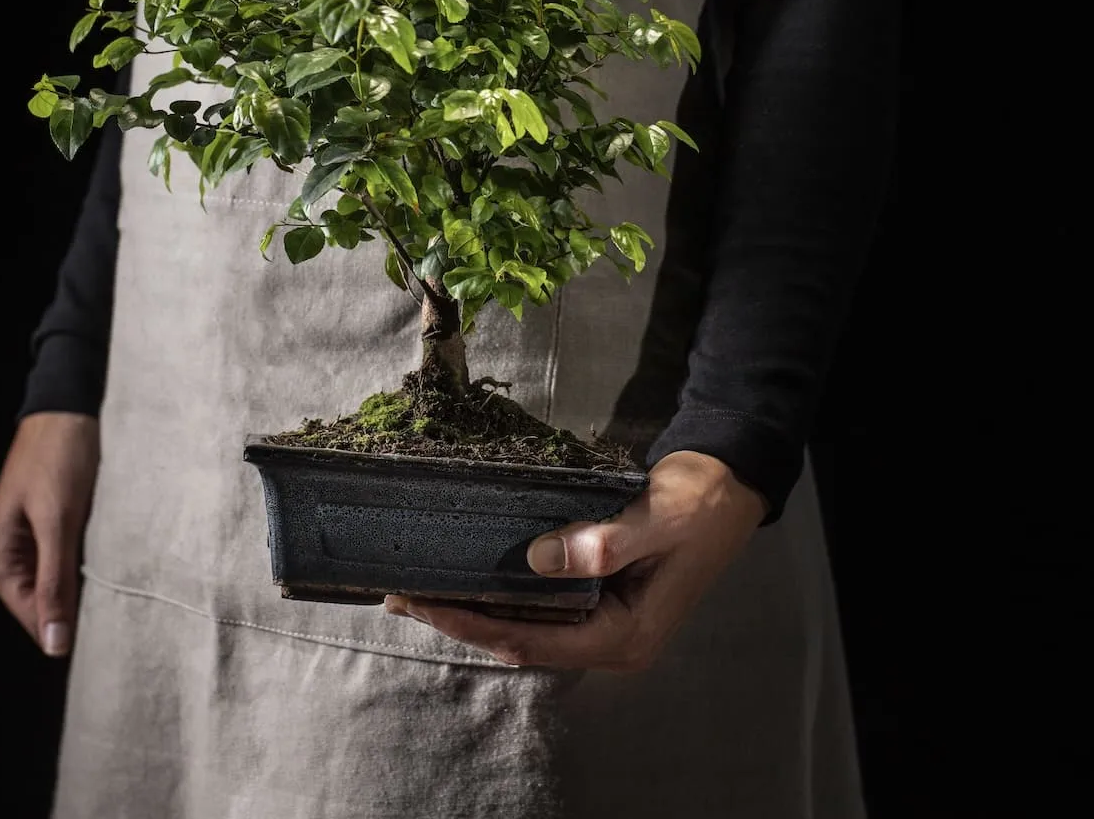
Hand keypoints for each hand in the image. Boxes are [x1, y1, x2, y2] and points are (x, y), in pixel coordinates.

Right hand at [0, 412, 100, 656]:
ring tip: (120, 592)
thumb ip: (54, 582)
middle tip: (120, 612)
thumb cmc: (58, 457)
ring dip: (85, 588)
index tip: (108, 637)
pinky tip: (113, 567)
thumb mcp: (58, 522)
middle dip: (78, 610)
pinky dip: (88, 567)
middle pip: (45, 605)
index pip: (33, 618)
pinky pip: (69, 562)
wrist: (69, 406)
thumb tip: (54, 644)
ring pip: (59, 584)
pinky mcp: (52, 527)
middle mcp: (8, 555)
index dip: (67, 631)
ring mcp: (30, 541)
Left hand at [385, 450, 766, 669]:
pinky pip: (536, 609)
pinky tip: (465, 579)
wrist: (729, 486)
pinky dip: (497, 597)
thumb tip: (540, 559)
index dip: (473, 625)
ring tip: (417, 591)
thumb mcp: (659, 519)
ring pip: (524, 629)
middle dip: (460, 622)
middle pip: (520, 642)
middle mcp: (611, 640)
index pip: (533, 641)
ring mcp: (603, 622)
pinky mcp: (597, 599)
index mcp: (626, 636)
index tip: (424, 603)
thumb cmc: (700, 504)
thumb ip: (606, 543)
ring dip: (473, 613)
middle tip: (401, 596)